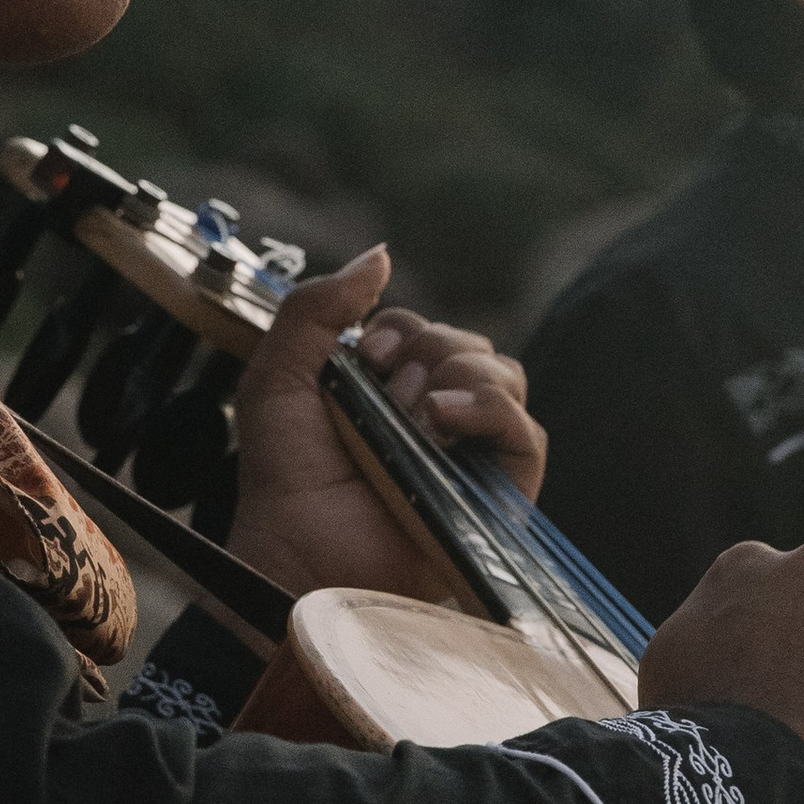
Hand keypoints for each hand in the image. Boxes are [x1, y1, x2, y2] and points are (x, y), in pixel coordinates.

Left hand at [224, 246, 545, 601]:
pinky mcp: (499, 495)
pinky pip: (525, 431)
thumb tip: (383, 253)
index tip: (367, 357)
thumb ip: (316, 306)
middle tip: (387, 393)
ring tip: (414, 414)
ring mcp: (471, 456)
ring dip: (457, 375)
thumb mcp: (279, 375)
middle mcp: (437, 418)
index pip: (422, 328)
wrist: (297, 550)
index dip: (398, 329)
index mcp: (390, 391)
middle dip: (427, 350)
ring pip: (503, 375)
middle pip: (468, 343)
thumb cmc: (284, 478)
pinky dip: (490, 410)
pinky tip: (442, 420)